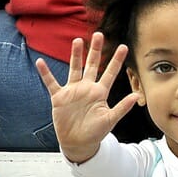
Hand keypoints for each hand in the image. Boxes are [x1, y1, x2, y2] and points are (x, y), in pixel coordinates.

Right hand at [36, 32, 138, 163]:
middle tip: (99, 34)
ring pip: (74, 69)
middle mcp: (87, 88)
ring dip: (75, 55)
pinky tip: (40, 62)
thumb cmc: (95, 132)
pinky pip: (51, 83)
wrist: (78, 142)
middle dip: (95, 50)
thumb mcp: (110, 120)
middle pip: (92, 65)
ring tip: (78, 41)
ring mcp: (72, 91)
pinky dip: (45, 73)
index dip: (116, 60)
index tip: (123, 46)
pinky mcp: (59, 97)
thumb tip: (137, 97)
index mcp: (100, 92)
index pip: (110, 72)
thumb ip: (122, 107)